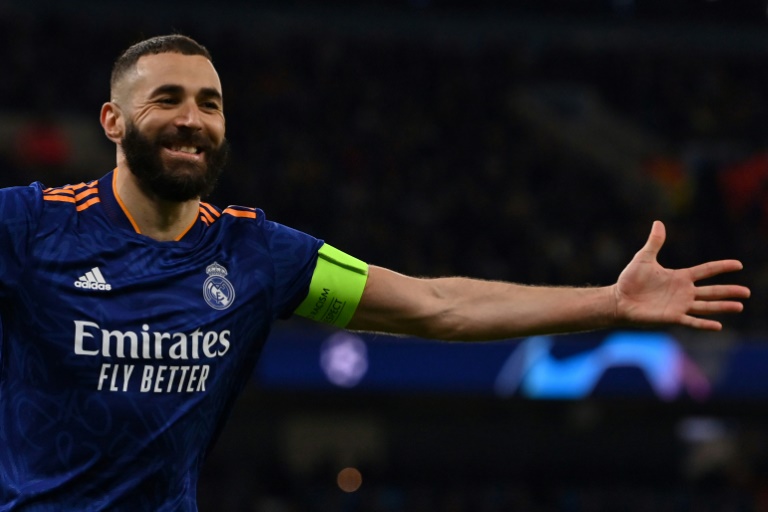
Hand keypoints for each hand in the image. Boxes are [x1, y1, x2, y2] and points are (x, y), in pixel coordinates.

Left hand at [613, 221, 749, 329]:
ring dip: (722, 306)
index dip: (721, 267)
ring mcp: (679, 305)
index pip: (706, 271)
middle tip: (747, 292)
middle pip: (711, 291)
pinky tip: (718, 325)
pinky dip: (704, 324)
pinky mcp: (672, 317)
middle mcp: (684, 292)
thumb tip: (658, 222)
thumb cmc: (630, 280)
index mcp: (680, 277)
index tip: (738, 265)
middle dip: (729, 291)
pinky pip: (691, 321)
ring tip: (739, 306)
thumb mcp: (644, 258)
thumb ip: (654, 242)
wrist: (619, 300)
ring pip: (706, 306)